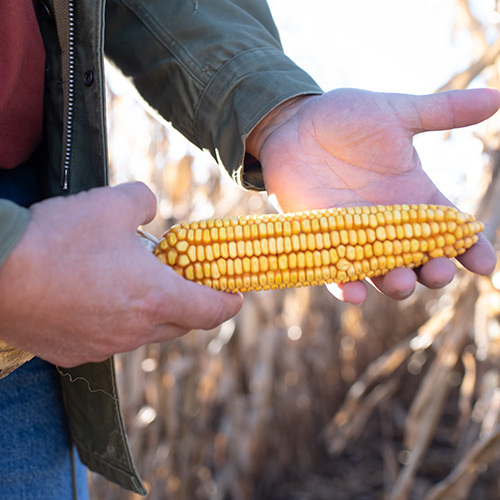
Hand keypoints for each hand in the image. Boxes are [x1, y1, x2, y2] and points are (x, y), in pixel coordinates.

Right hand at [0, 182, 242, 366]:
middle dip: (189, 306)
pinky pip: (110, 339)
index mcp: (156, 298)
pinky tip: (99, 300)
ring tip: (136, 286)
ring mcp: (104, 347)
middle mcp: (135, 331)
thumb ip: (144, 203)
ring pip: (145, 333)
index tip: (236, 296)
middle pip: (180, 325)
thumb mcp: (112, 204)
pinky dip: (117, 322)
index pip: (210, 312)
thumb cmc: (59, 239)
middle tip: (186, 284)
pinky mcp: (75, 353)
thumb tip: (149, 209)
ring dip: (151, 313)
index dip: (228, 304)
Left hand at [247, 88, 499, 303]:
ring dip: (394, 283)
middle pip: (420, 260)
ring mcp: (355, 236)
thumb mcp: (395, 112)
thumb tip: (496, 96)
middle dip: (432, 272)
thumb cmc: (344, 118)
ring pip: (382, 272)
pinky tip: (354, 293)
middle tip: (436, 271)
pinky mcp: (323, 241)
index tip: (484, 264)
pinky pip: (336, 272)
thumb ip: (442, 112)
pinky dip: (345, 286)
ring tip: (399, 282)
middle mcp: (389, 224)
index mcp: (414, 197)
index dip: (471, 250)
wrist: (294, 125)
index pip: (450, 230)